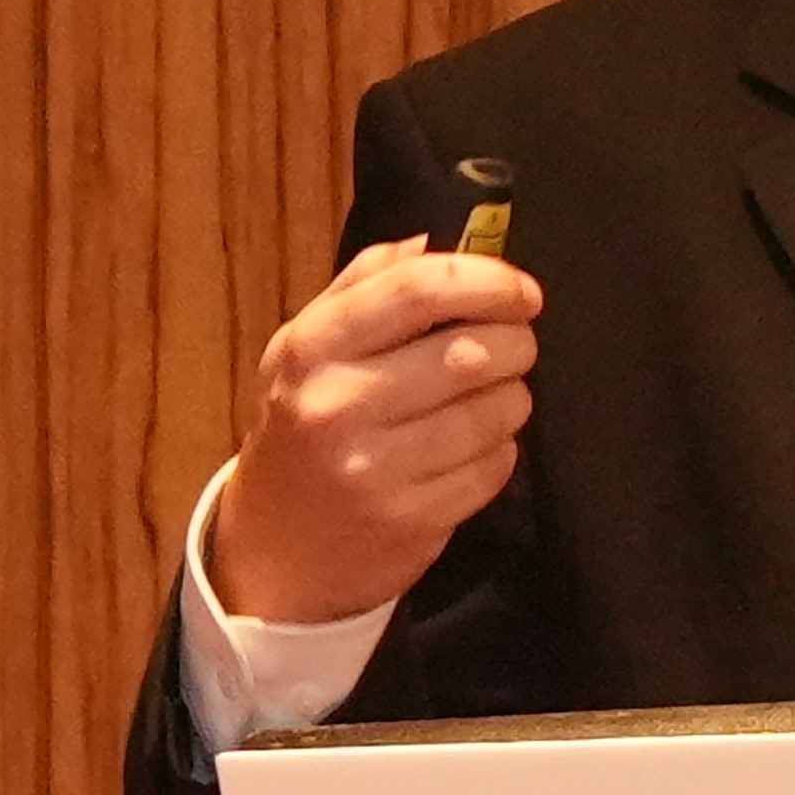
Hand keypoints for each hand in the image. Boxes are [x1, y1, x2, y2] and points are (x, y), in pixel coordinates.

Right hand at [204, 241, 544, 623]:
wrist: (272, 552)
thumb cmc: (301, 430)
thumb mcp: (305, 349)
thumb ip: (363, 286)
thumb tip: (430, 241)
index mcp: (313, 349)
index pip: (418, 290)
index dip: (488, 280)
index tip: (522, 291)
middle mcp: (339, 406)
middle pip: (472, 352)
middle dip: (516, 342)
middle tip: (515, 345)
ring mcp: (376, 469)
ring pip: (495, 411)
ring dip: (512, 397)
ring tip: (490, 398)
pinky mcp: (413, 521)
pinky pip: (495, 467)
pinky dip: (500, 450)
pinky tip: (472, 448)